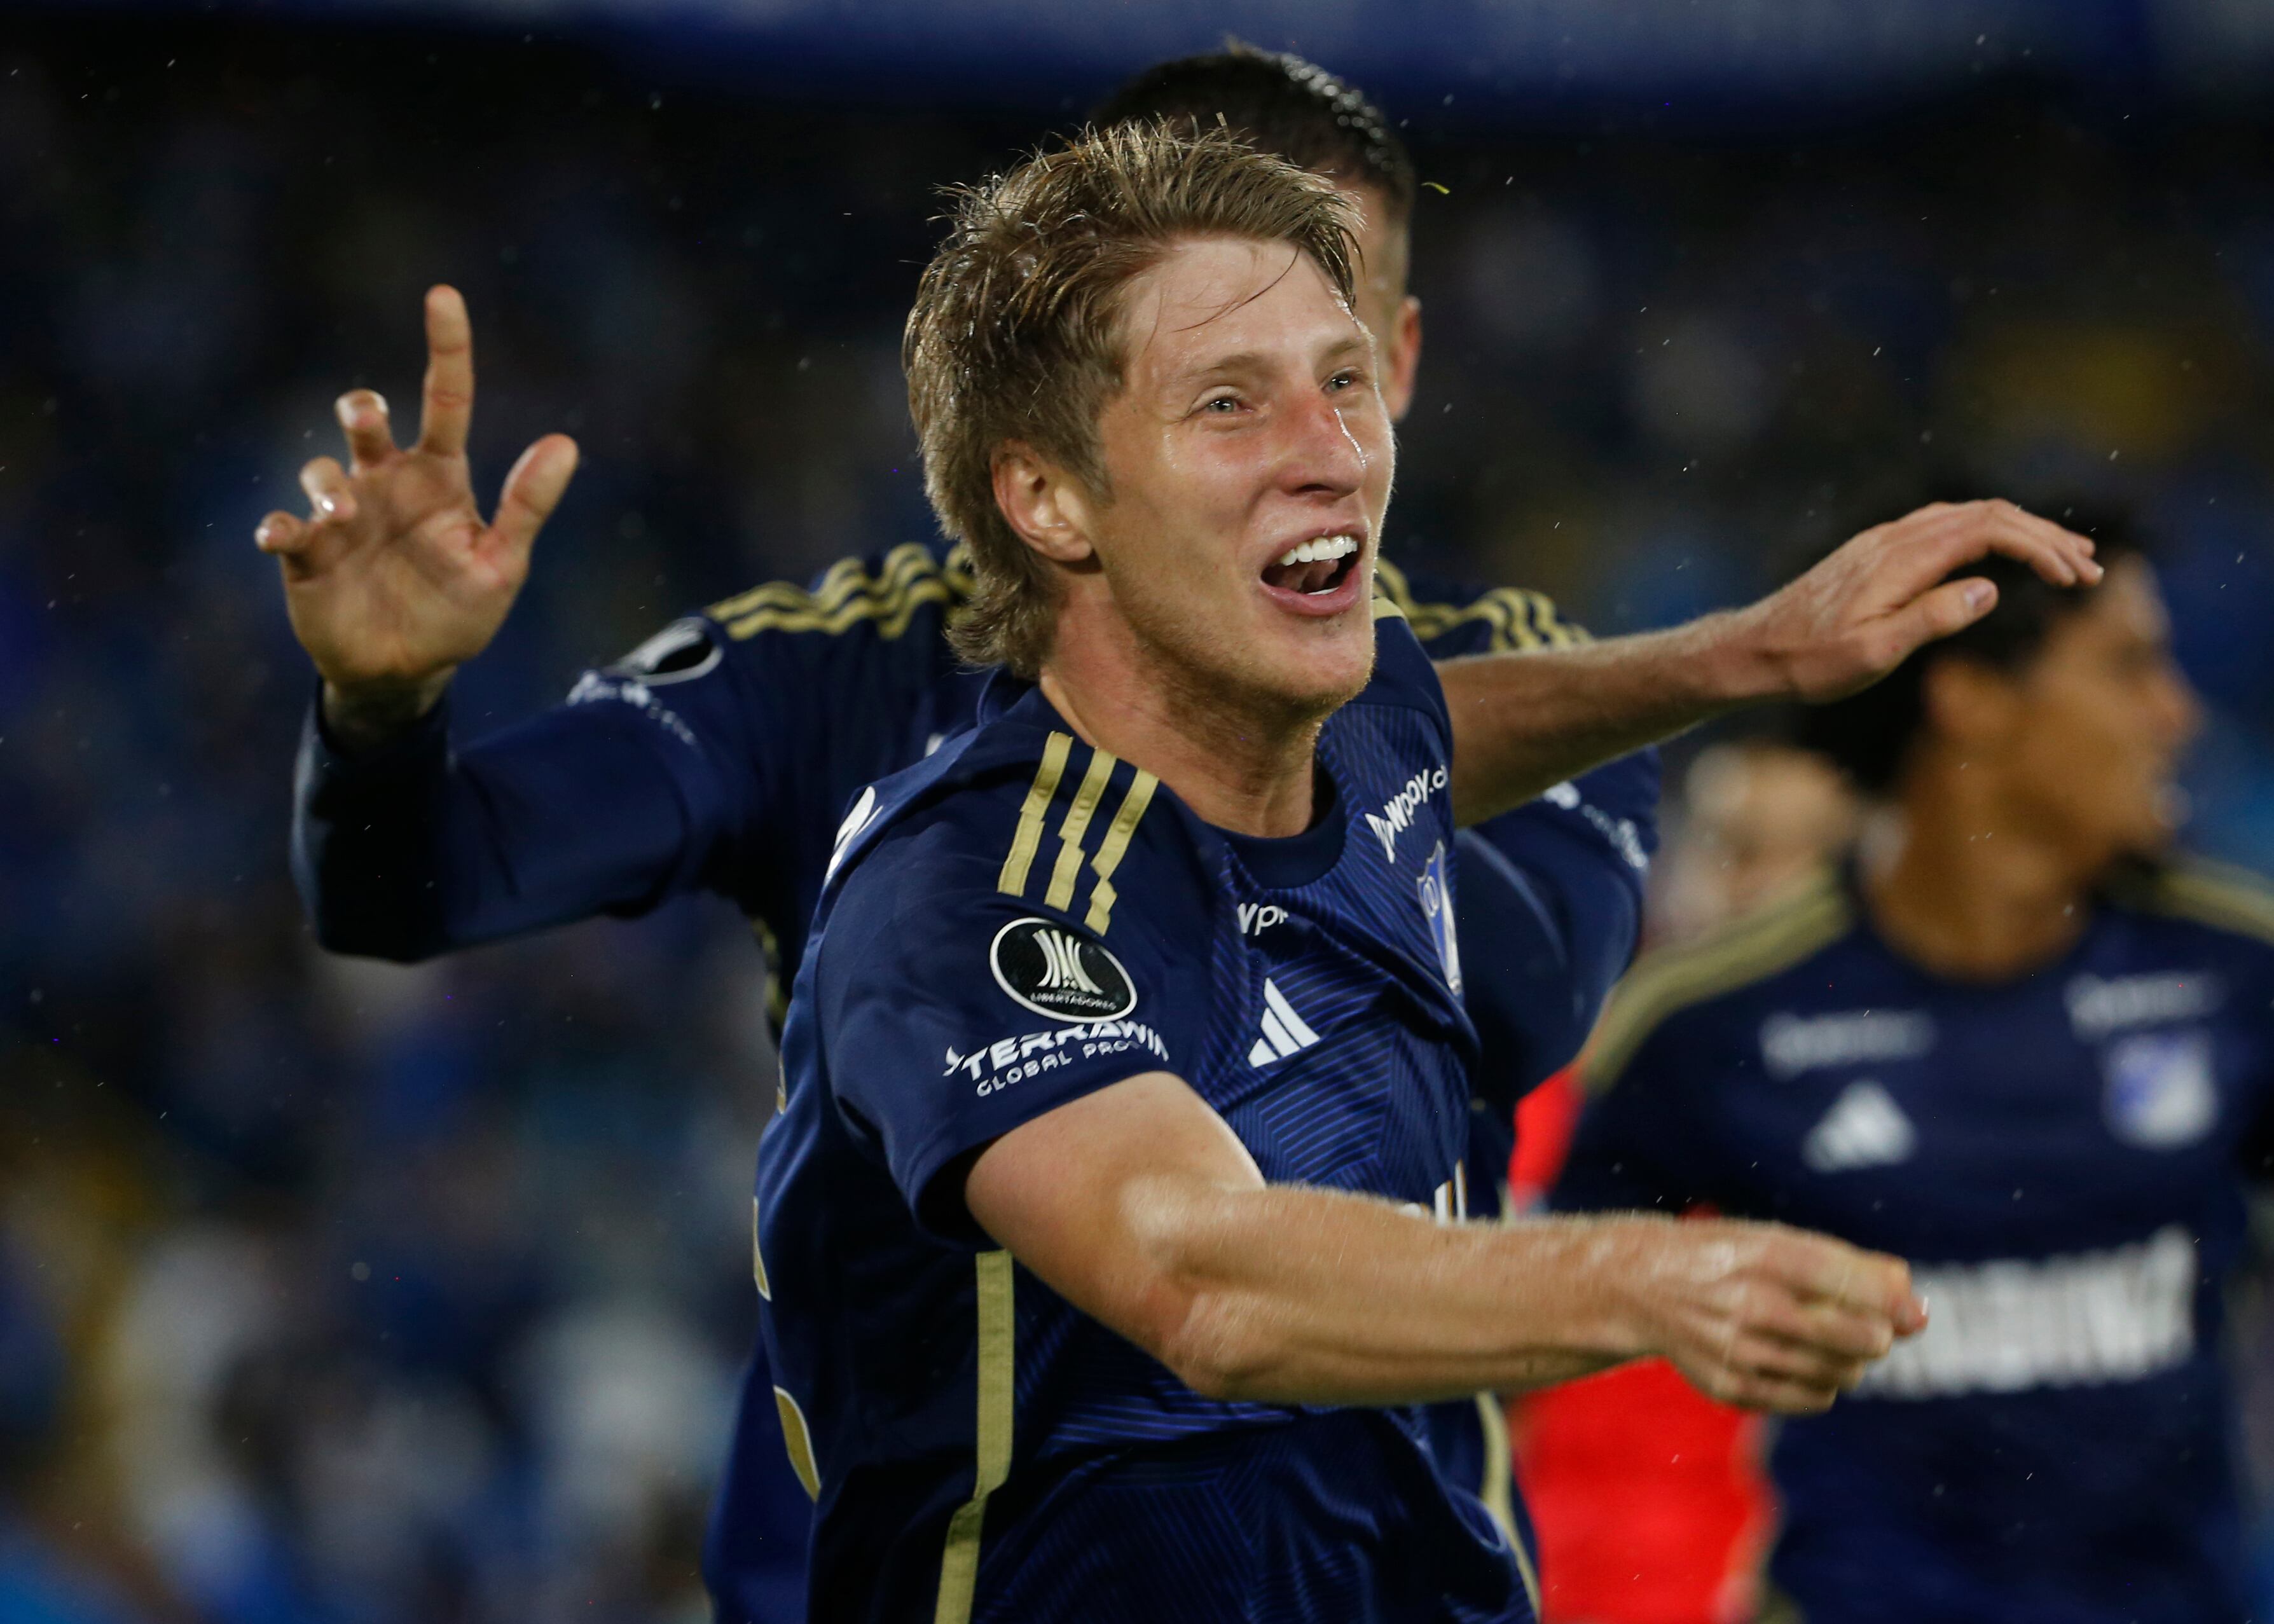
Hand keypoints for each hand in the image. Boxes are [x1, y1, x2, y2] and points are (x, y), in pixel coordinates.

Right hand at [255, 285, 577, 745]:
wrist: (408, 670)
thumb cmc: (459, 612)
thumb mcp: (502, 564)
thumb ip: (527, 506)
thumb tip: (565, 444)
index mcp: (439, 478)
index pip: (446, 400)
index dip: (447, 348)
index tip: (444, 296)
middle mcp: (385, 483)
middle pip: (365, 419)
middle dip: (360, 410)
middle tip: (366, 421)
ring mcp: (341, 515)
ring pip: (320, 469)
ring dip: (328, 484)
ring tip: (343, 516)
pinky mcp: (304, 552)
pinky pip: (282, 526)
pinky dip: (280, 526)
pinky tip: (284, 536)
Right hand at [1620, 1218, 1925, 1413]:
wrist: (1642, 1286)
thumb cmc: (1728, 1258)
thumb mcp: (1777, 1242)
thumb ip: (1848, 1266)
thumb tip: (1915, 1302)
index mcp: (1765, 1255)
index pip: (1848, 1283)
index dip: (1893, 1303)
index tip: (1915, 1314)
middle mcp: (1750, 1303)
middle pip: (1855, 1339)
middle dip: (1877, 1337)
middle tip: (1871, 1331)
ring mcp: (1738, 1350)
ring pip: (1839, 1375)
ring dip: (1851, 1363)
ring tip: (1830, 1344)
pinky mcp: (1730, 1386)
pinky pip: (1812, 1399)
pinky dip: (1823, 1385)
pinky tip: (1803, 1364)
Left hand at [1726, 499, 2101, 703]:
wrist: (1752, 651)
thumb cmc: (1809, 662)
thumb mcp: (1872, 654)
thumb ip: (1930, 619)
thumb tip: (1988, 590)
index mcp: (1900, 559)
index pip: (1988, 529)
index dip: (2040, 547)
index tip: (2075, 578)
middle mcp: (1894, 538)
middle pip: (1986, 514)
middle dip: (2044, 536)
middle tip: (2091, 569)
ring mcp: (1883, 541)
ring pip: (1966, 517)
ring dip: (2020, 532)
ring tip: (2063, 559)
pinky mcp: (1875, 552)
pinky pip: (1944, 526)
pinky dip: (1986, 535)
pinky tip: (2001, 555)